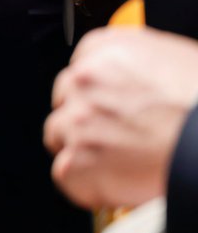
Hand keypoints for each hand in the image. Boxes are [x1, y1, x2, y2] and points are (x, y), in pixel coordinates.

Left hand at [43, 26, 197, 208]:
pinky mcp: (78, 161)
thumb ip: (140, 64)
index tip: (108, 104)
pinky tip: (111, 183)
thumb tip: (136, 79)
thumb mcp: (174, 59)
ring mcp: (77, 120)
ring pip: (58, 133)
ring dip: (81, 147)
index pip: (81, 65)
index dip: (97, 90)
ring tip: (115, 160)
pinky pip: (65, 174)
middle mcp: (84, 79)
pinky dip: (85, 183)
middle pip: (65, 98)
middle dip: (85, 117)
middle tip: (115, 134)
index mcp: (107, 48)